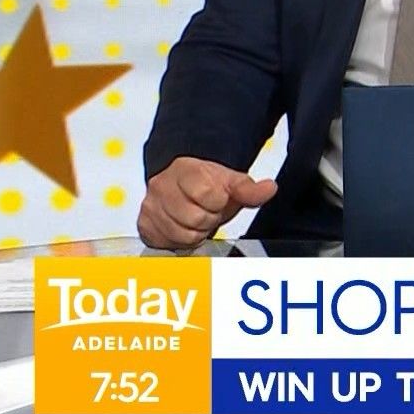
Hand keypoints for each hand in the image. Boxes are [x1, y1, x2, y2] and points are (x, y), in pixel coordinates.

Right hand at [137, 156, 276, 250]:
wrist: (182, 183)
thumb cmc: (208, 183)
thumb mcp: (232, 182)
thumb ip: (250, 189)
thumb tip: (270, 188)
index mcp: (185, 170)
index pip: (207, 194)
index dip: (219, 200)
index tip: (218, 198)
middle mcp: (161, 187)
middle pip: (195, 218)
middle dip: (208, 218)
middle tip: (208, 210)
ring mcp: (150, 207)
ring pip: (182, 234)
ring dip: (196, 231)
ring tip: (197, 217)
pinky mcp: (144, 225)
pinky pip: (168, 243)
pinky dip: (180, 240)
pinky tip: (184, 227)